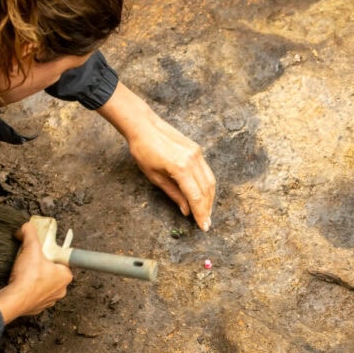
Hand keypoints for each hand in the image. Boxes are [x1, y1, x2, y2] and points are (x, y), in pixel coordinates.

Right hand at [0, 222, 72, 322]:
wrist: (15, 299)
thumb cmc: (28, 278)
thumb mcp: (31, 248)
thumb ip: (30, 234)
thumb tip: (27, 227)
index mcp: (65, 276)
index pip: (63, 261)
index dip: (52, 254)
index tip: (45, 252)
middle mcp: (61, 289)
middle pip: (53, 272)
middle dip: (43, 265)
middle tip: (33, 260)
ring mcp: (50, 299)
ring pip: (44, 284)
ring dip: (36, 278)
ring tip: (26, 271)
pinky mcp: (38, 306)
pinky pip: (35, 294)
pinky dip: (29, 289)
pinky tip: (22, 283)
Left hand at [98, 83, 216, 230]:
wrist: (143, 126)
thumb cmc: (143, 151)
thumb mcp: (155, 177)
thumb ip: (174, 194)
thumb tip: (186, 210)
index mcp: (181, 168)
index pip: (196, 196)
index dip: (201, 213)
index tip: (203, 226)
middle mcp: (193, 160)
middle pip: (207, 190)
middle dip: (207, 208)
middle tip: (206, 223)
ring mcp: (197, 153)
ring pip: (210, 181)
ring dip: (210, 198)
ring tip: (206, 212)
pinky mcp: (197, 150)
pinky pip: (207, 171)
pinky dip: (207, 186)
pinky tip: (203, 195)